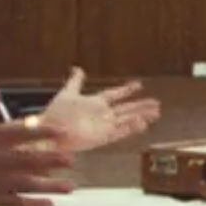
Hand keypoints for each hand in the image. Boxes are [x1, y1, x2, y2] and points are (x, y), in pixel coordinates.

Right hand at [0, 81, 77, 205]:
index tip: (60, 131)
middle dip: (48, 160)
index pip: (16, 134)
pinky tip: (49, 204)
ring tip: (70, 186)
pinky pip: (13, 203)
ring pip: (22, 184)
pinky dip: (30, 205)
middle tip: (71, 159)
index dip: (38, 133)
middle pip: (23, 160)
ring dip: (47, 186)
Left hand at [39, 68, 161, 152]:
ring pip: (127, 120)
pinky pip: (120, 132)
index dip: (126, 90)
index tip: (138, 85)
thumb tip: (77, 68)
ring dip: (141, 116)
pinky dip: (132, 128)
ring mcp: (103, 126)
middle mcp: (102, 114)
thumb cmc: (55, 114)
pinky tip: (143, 124)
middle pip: (126, 109)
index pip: (115, 94)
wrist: (49, 131)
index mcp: (94, 102)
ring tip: (155, 113)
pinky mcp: (102, 137)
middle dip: (141, 106)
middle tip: (156, 104)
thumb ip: (75, 81)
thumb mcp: (67, 93)